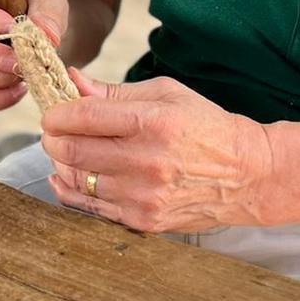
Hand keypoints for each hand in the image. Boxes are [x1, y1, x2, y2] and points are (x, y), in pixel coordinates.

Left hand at [40, 70, 276, 231]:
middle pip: (72, 150)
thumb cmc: (205, 127)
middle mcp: (146, 162)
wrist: (247, 175)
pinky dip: (72, 190)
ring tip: (68, 152)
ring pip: (76, 180)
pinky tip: (67, 177)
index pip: (83, 117)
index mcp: (153, 123)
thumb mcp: (167, 94)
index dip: (56, 113)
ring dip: (63, 164)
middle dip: (53, 138)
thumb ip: (115, 92)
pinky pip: (90, 207)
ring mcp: (144, 195)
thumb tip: (73, 80)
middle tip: (54, 131)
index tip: (52, 112)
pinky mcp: (143, 220)